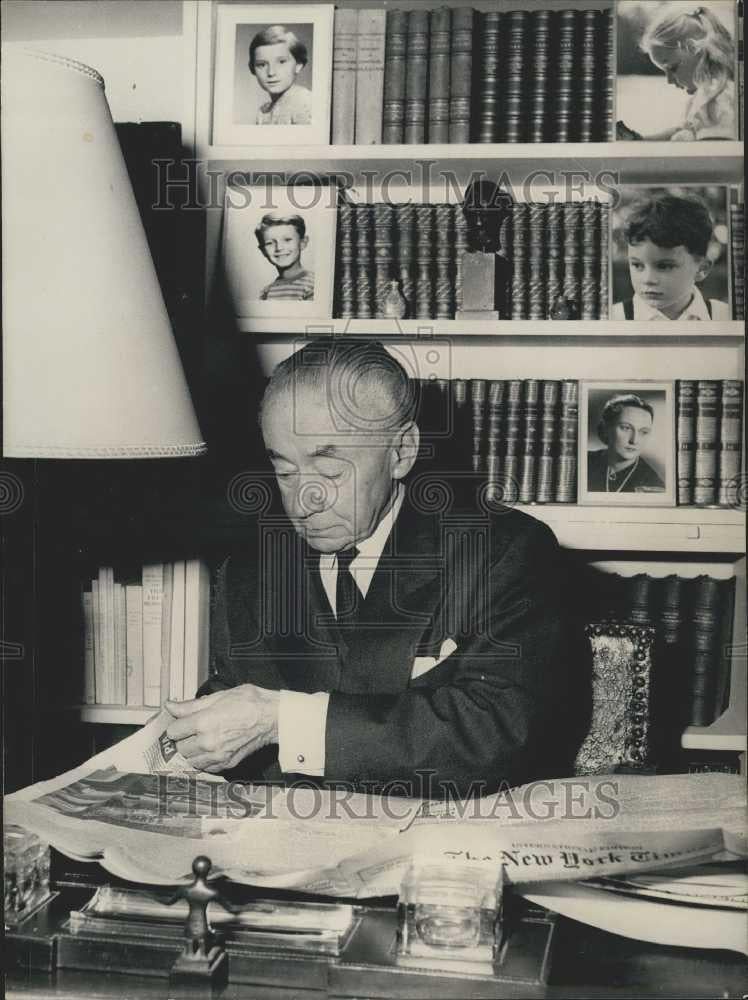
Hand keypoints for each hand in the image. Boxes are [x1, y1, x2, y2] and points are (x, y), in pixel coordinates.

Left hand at [165, 685, 279, 772]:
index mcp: (203, 722)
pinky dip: (204, 760)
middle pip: (180, 747)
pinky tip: (211, 748)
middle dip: (183, 738)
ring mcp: (217, 755)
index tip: (182, 722)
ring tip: (202, 739)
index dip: (177, 725)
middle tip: (192, 729)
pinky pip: (205, 767)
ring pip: (190, 760)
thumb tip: (171, 706)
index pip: (173, 731)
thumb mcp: (218, 696)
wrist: (271, 717)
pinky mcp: (226, 764)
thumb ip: (190, 705)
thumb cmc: (250, 703)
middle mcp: (208, 742)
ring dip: (192, 751)